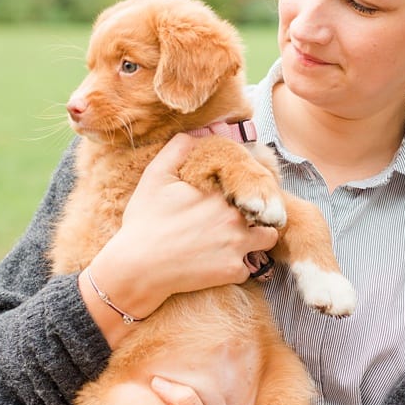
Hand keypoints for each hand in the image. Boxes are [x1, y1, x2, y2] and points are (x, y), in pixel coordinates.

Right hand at [87, 134, 279, 319]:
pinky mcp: (234, 271)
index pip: (256, 183)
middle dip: (257, 212)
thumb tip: (199, 134)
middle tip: (239, 217)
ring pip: (268, 237)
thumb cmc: (145, 222)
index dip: (250, 188)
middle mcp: (235, 217)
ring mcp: (238, 245)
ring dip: (258, 238)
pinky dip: (239, 265)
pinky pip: (250, 267)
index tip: (240, 193)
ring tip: (237, 238)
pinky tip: (219, 261)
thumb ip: (179, 149)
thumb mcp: (156, 177)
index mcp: (221, 192)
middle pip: (266, 209)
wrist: (136, 268)